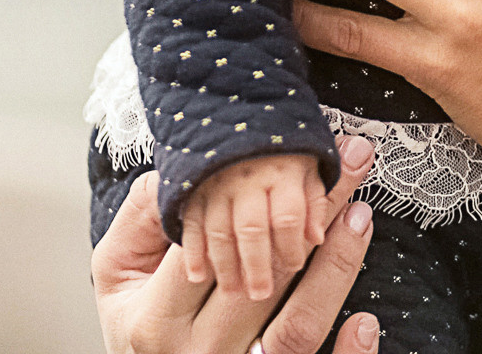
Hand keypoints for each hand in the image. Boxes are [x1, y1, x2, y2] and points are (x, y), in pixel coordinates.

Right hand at [93, 136, 377, 353]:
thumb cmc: (133, 315)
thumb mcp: (115, 267)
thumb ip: (142, 217)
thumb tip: (189, 176)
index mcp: (156, 319)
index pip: (214, 245)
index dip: (254, 194)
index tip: (292, 149)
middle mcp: (199, 352)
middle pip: (267, 276)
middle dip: (313, 213)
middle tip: (348, 163)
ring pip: (297, 327)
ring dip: (337, 268)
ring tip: (359, 216)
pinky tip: (366, 321)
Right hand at [180, 152, 328, 300]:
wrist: (231, 107)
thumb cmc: (278, 140)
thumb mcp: (307, 160)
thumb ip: (314, 199)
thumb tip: (317, 237)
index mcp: (282, 169)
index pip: (288, 217)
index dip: (292, 246)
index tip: (293, 265)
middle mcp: (247, 176)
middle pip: (252, 228)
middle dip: (257, 265)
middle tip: (261, 292)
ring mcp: (216, 182)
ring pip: (219, 231)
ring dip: (226, 265)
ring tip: (234, 291)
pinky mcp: (192, 187)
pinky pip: (190, 222)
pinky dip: (193, 250)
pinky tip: (198, 274)